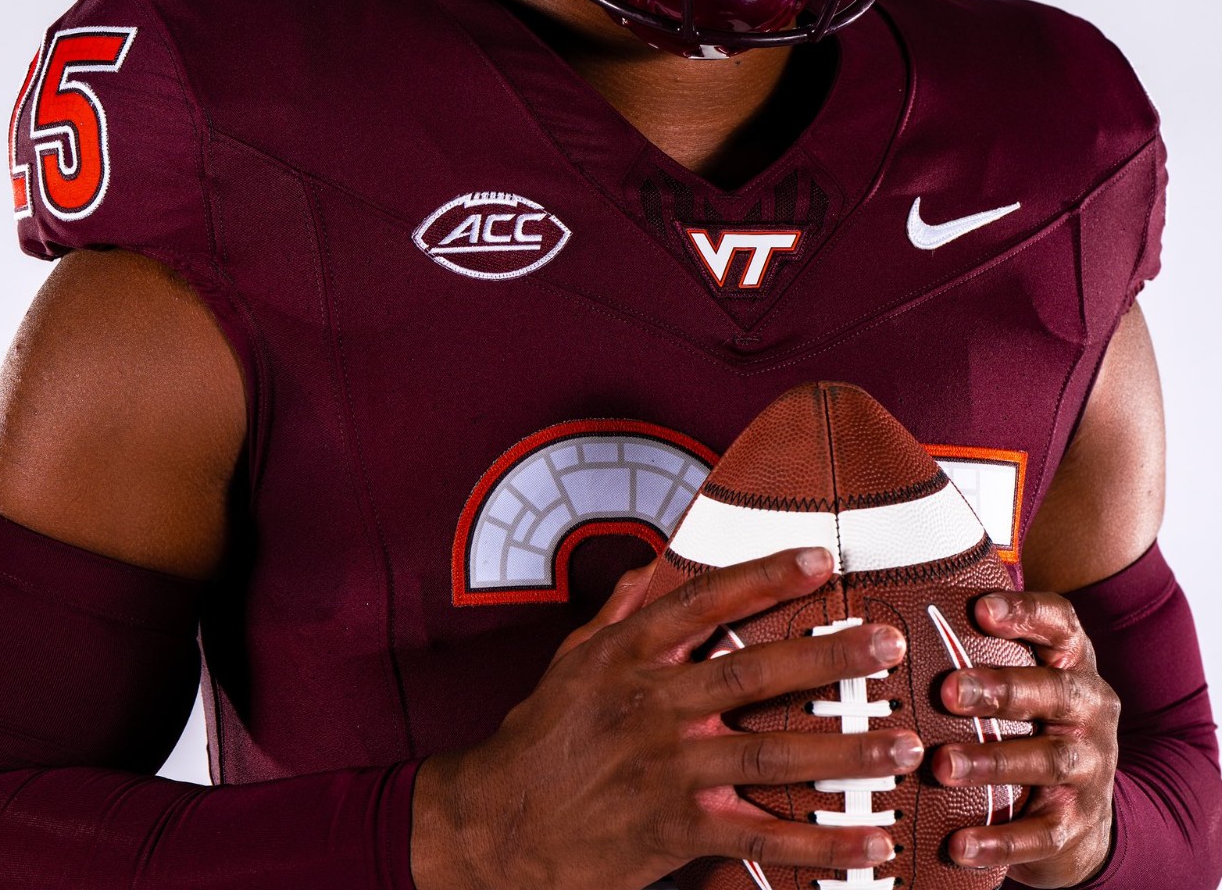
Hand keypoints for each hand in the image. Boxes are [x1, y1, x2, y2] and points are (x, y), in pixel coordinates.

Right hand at [411, 547, 923, 889]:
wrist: (495, 825)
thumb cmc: (540, 738)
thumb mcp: (572, 661)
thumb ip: (621, 610)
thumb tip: (658, 559)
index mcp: (629, 654)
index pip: (703, 601)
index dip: (764, 576)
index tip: (820, 557)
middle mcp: (652, 704)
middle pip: (752, 671)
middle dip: (828, 656)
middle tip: (889, 643)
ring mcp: (666, 769)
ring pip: (769, 754)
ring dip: (844, 750)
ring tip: (904, 742)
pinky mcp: (675, 830)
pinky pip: (760, 837)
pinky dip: (820, 843)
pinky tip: (871, 839)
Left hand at [932, 590, 1119, 885]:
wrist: (1082, 812)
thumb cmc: (1026, 722)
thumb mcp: (1018, 676)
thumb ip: (973, 641)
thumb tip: (889, 602)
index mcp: (1071, 661)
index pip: (1059, 623)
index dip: (1024, 613)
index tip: (980, 609)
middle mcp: (1089, 707)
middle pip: (1054, 691)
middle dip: (1001, 689)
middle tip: (947, 690)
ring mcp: (1091, 767)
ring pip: (1049, 760)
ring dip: (993, 762)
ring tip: (943, 767)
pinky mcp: (1079, 823)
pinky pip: (1044, 834)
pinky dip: (1002, 841)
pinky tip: (960, 844)